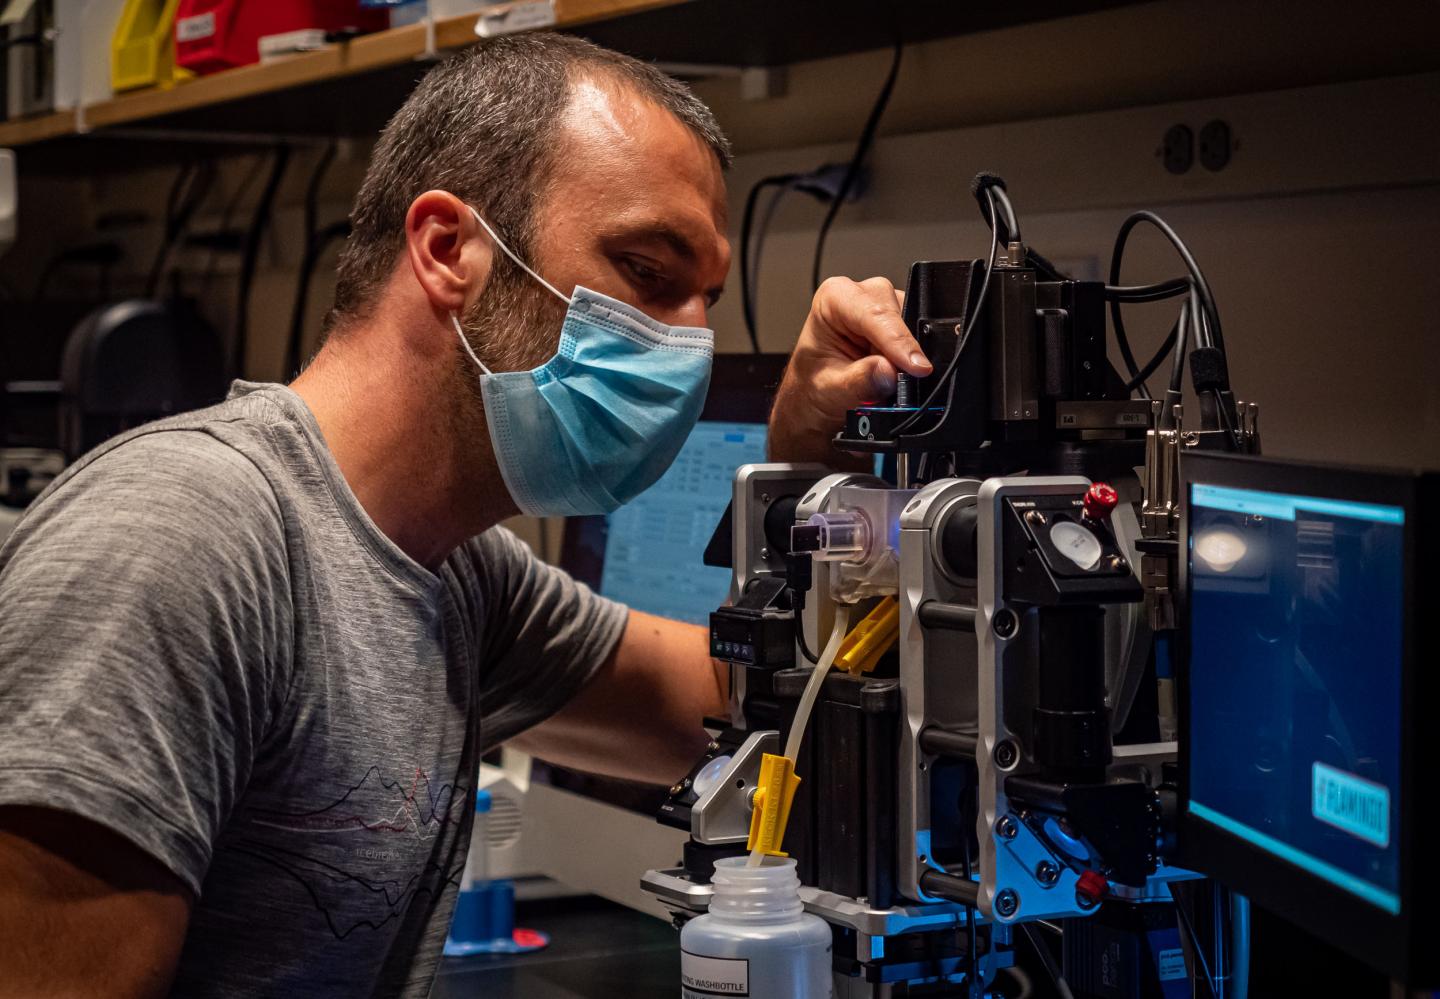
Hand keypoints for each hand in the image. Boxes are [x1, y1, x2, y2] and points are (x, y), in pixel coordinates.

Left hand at [768, 276, 931, 464]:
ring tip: (889, 380)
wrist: (815, 397)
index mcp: (834, 298)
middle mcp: (860, 295)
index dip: (897, 341)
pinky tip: (897, 373)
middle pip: (898, 314)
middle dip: (903, 349)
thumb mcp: (831, 389)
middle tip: (902, 382)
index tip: (916, 367)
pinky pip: (920, 337)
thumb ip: (860, 380)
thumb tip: (889, 371)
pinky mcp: (900, 322)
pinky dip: (911, 359)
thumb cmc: (813, 385)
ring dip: (907, 356)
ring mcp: (883, 306)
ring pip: (913, 324)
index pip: (874, 314)